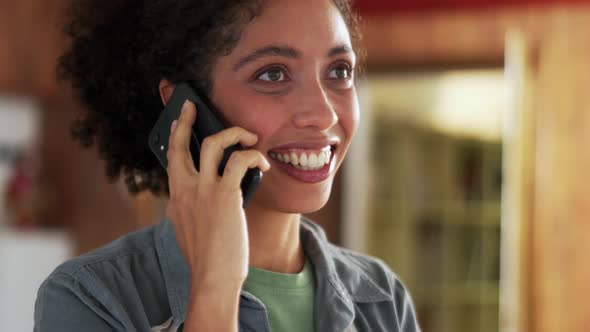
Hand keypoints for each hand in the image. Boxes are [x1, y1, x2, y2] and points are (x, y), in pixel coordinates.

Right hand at [165, 100, 269, 289]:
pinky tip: (264, 165)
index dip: (174, 140)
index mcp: (176, 201)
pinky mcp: (224, 195)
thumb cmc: (208, 261)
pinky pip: (240, 160)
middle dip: (185, 120)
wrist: (212, 280)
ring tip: (249, 136)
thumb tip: (210, 193)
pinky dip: (255, 157)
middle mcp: (184, 191)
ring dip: (233, 132)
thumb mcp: (191, 232)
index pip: (172, 162)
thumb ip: (194, 210)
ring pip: (212, 143)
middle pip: (179, 145)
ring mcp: (202, 191)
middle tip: (193, 106)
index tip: (178, 126)